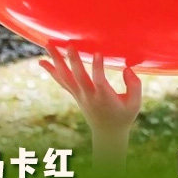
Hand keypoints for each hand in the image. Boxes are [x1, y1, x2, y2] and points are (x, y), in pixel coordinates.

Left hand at [39, 44, 141, 170]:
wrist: (108, 133)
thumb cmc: (124, 115)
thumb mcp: (135, 103)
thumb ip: (134, 85)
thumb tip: (127, 68)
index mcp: (105, 97)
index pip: (99, 81)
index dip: (98, 68)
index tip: (98, 53)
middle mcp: (89, 95)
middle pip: (78, 77)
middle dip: (73, 60)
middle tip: (68, 44)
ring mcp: (79, 95)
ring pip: (66, 77)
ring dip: (56, 60)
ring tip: (48, 44)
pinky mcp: (75, 94)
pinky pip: (61, 81)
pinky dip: (51, 71)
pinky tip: (41, 62)